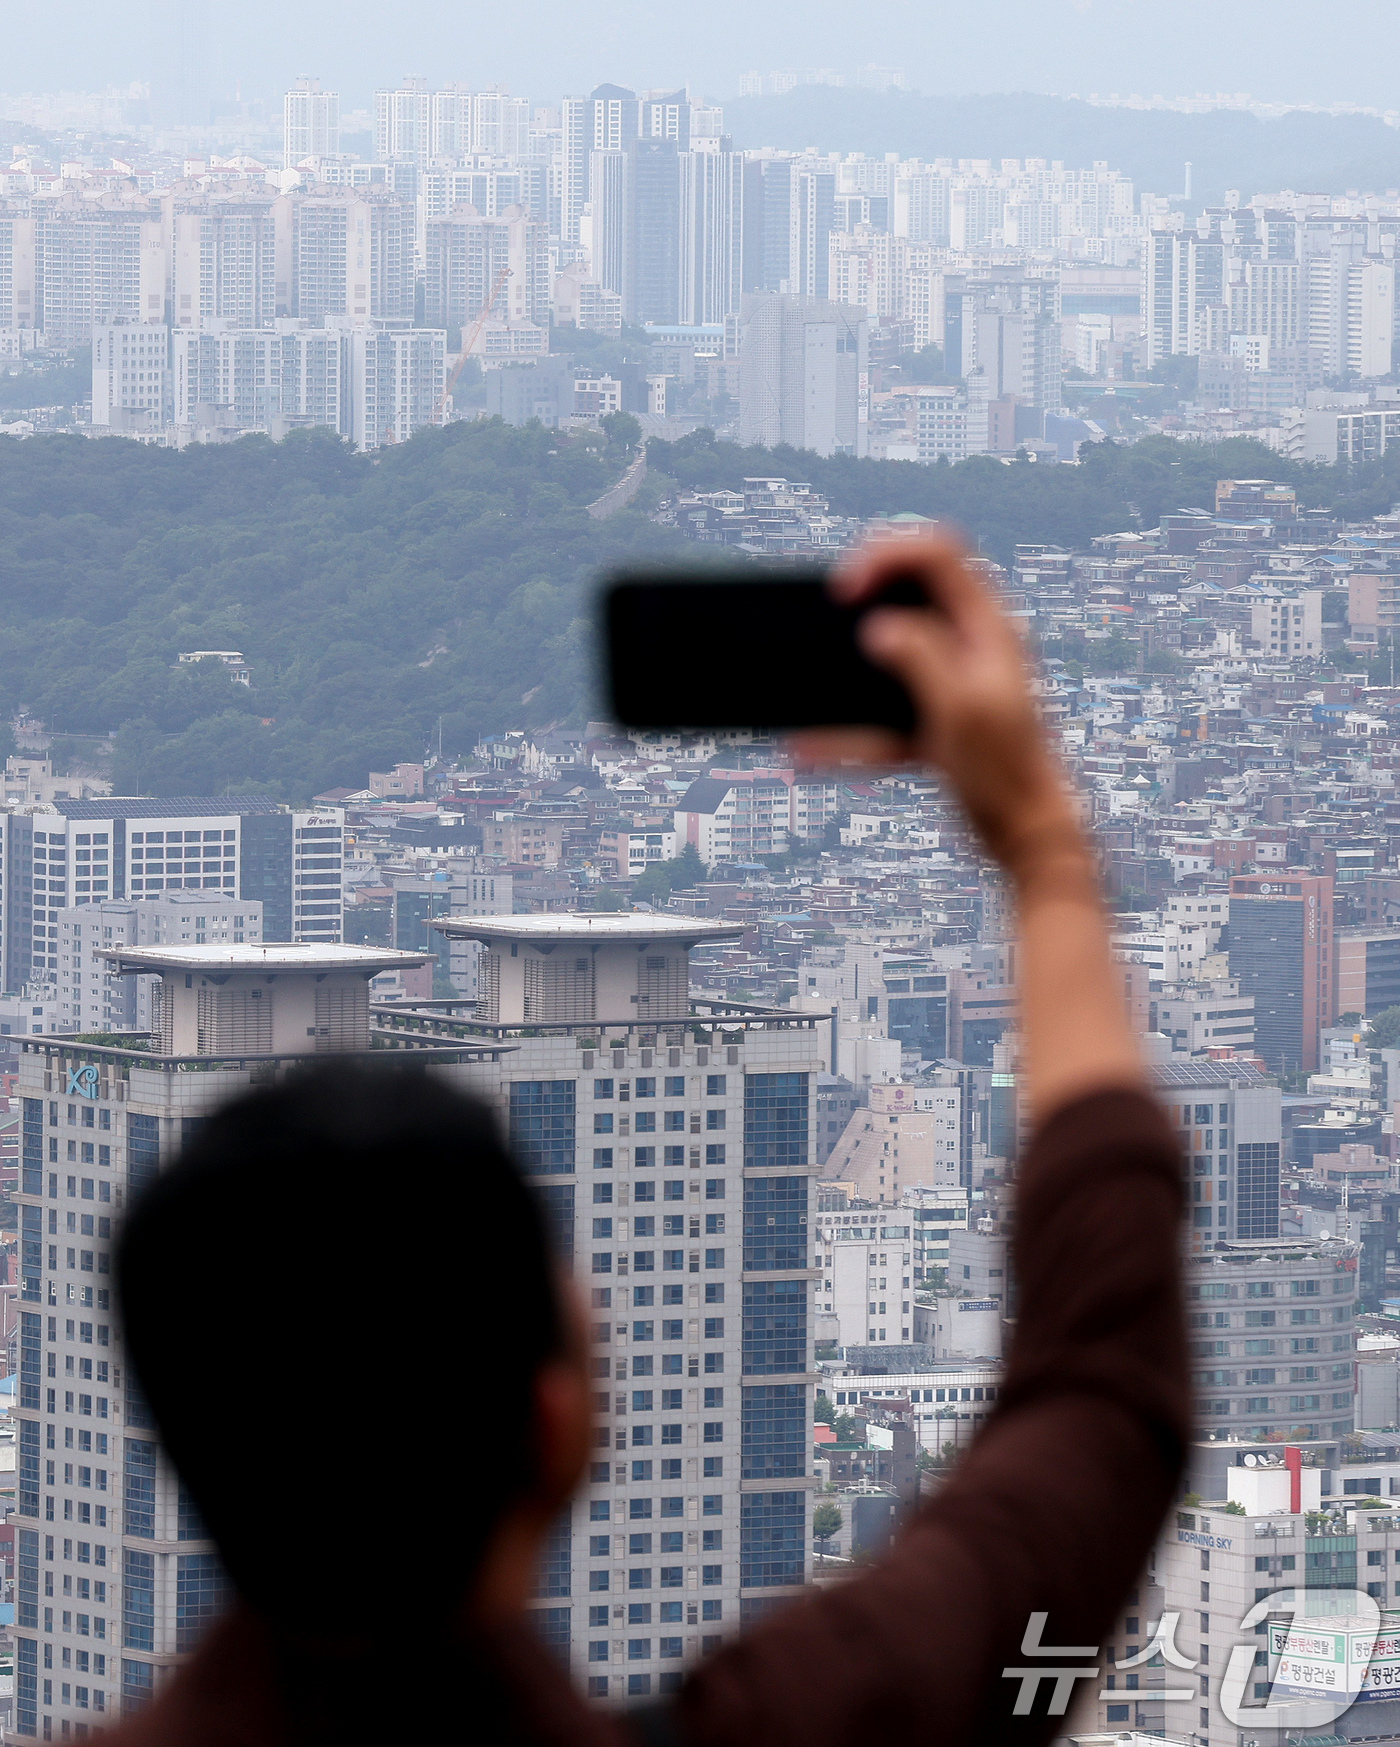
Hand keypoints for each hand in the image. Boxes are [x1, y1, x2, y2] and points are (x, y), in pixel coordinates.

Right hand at [789, 532, 1083, 880]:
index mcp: (987, 627)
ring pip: (889, 656)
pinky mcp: (937, 721)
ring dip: (847, 668)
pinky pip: (882, 715)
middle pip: (910, 592)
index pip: (937, 553)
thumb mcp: (961, 706)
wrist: (1029, 836)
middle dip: (863, 600)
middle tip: (829, 616)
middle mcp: (972, 645)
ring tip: (805, 681)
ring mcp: (953, 683)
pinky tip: (807, 748)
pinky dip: (847, 730)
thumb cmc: (1008, 773)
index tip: (846, 592)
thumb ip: (921, 654)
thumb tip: (880, 627)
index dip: (884, 557)